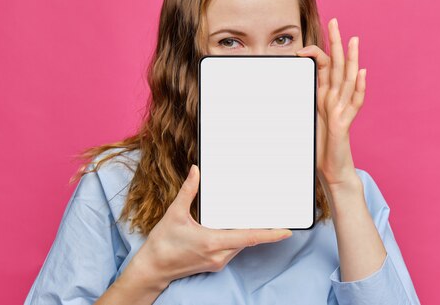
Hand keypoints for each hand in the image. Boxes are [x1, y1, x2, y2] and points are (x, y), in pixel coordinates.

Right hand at [128, 165, 292, 290]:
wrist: (153, 268)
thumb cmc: (162, 243)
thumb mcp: (175, 214)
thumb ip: (188, 191)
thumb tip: (196, 171)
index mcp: (213, 242)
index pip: (249, 238)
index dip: (270, 234)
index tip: (286, 231)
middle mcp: (219, 254)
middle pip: (248, 240)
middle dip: (262, 229)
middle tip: (276, 215)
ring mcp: (218, 261)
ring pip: (241, 245)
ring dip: (250, 233)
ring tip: (259, 218)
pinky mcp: (215, 263)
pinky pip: (233, 249)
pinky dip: (239, 238)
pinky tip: (237, 227)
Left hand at [296, 18, 365, 189]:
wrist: (331, 169)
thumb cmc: (316, 145)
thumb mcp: (302, 118)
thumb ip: (296, 103)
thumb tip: (276, 90)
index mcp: (324, 96)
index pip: (323, 67)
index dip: (316, 53)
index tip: (303, 45)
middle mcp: (335, 99)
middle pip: (338, 65)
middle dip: (336, 43)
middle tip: (335, 21)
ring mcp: (342, 110)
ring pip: (348, 79)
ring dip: (351, 59)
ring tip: (353, 40)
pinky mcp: (344, 123)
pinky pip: (353, 103)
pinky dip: (358, 88)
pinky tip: (361, 74)